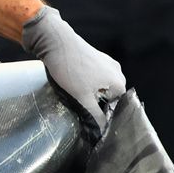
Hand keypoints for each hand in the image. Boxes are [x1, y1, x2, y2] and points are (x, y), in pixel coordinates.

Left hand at [22, 6, 126, 136]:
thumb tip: (102, 132)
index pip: (116, 108)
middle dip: (96, 105)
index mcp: (119, 82)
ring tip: (75, 98)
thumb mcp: (83, 98)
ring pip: (99, 88)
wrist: (54, 40)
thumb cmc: (69, 68)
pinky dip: (85, 84)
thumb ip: (95, 117)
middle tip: (81, 110)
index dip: (103, 117)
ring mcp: (105, 63)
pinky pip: (93, 78)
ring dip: (89, 95)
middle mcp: (116, 71)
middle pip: (108, 98)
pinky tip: (72, 86)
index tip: (90, 122)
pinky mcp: (93, 58)